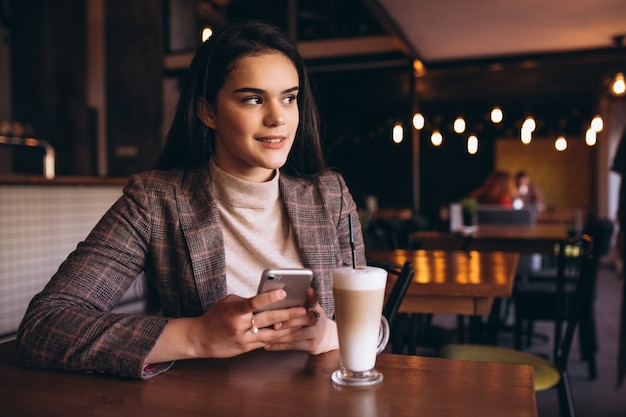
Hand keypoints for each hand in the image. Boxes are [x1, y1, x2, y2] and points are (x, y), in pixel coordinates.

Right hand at [189, 289, 309, 357]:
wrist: (200, 339)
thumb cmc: (215, 316)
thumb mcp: (228, 302)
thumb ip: (246, 301)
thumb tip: (268, 299)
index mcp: (234, 311)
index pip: (253, 303)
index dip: (268, 298)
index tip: (283, 293)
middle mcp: (239, 326)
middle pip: (268, 319)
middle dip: (288, 314)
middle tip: (303, 310)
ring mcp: (243, 339)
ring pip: (271, 334)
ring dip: (289, 328)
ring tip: (302, 322)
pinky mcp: (246, 349)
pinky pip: (266, 342)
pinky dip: (278, 337)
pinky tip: (290, 333)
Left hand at [263, 287, 337, 354]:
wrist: (324, 337)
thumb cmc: (308, 319)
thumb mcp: (308, 308)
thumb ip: (297, 303)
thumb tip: (277, 292)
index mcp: (315, 308)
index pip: (314, 301)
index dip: (312, 296)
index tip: (308, 290)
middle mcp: (318, 320)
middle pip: (305, 319)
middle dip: (289, 321)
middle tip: (275, 323)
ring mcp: (317, 333)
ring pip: (296, 335)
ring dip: (279, 335)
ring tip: (265, 335)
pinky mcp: (312, 346)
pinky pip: (293, 346)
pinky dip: (279, 345)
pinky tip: (267, 345)